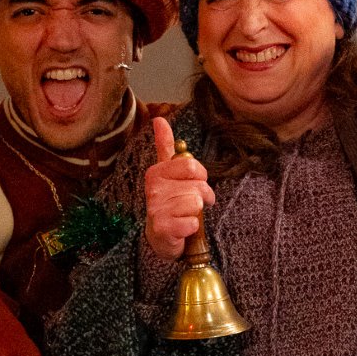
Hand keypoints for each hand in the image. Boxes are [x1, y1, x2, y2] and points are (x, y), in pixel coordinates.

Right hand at [145, 117, 214, 259]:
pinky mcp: (162, 228)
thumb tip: (160, 119)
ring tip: (186, 215)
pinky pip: (192, 223)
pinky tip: (183, 228)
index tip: (195, 183)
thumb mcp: (168, 173)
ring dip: (197, 213)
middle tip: (194, 203)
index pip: (192, 166)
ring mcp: (156, 208)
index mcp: (156, 171)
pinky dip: (193, 227)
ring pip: (196, 204)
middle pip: (198, 186)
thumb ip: (166, 147)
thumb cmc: (170, 202)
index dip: (201, 177)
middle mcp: (153, 188)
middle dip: (203, 196)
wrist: (160, 236)